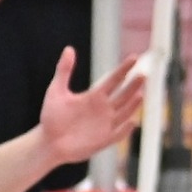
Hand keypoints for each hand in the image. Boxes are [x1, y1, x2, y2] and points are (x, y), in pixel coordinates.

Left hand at [38, 49, 144, 164]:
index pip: (114, 80)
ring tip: (140, 94)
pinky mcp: (103, 140)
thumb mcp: (56, 91)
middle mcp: (104, 109)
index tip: (134, 58)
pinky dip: (125, 130)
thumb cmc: (52, 117)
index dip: (124, 69)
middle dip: (133, 85)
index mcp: (95, 96)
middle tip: (143, 74)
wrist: (48, 142)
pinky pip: (117, 134)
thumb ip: (64, 70)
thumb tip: (68, 49)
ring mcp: (105, 125)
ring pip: (124, 113)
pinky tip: (133, 122)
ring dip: (132, 105)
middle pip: (123, 95)